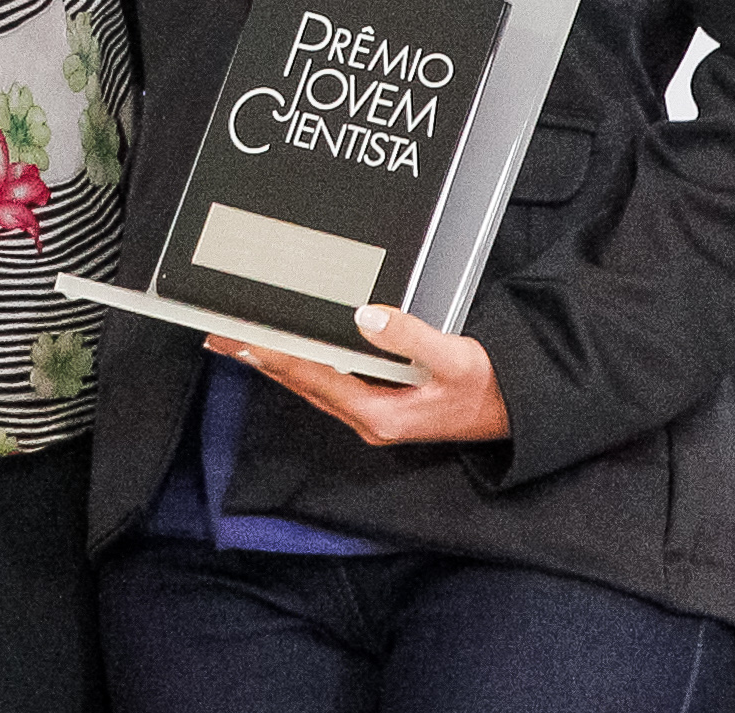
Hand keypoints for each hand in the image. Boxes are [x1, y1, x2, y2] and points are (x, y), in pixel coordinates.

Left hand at [209, 304, 512, 445]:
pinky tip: (288, 350)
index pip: (315, 378)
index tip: (240, 338)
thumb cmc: (487, 388)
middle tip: (219, 334)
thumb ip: (411, 336)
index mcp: (381, 413)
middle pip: (302, 384)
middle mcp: (368, 419)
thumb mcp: (456, 358)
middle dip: (260, 358)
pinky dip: (302, 365)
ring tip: (239, 339)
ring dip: (275, 362)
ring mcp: (371, 415)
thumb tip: (366, 316)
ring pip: (311, 385)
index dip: (275, 356)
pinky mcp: (377, 407)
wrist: (514, 413)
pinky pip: (328, 384)